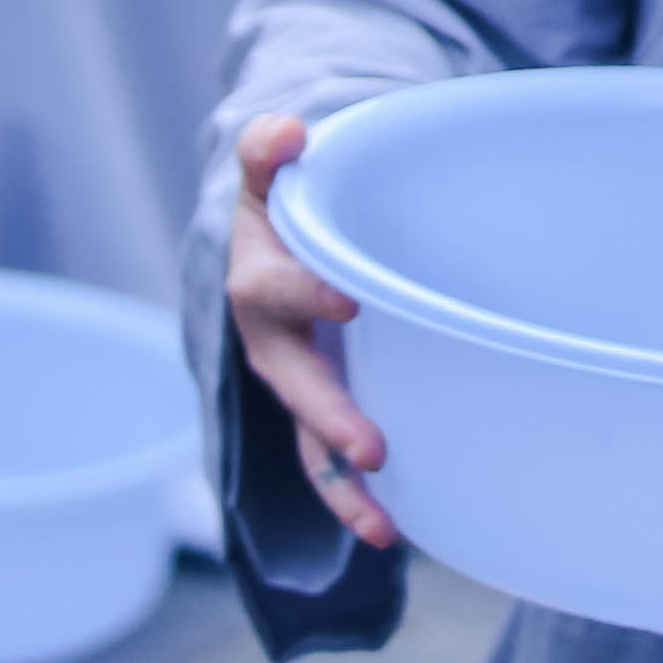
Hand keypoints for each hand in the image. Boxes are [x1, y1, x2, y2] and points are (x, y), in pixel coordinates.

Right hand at [224, 114, 397, 549]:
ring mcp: (298, 382)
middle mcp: (274, 342)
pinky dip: (354, 499)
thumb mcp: (270, 167)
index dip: (309, 291)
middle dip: (331, 417)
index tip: (353, 298)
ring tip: (385, 528)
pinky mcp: (324, 406)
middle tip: (373, 448)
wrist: (274, 235)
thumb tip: (285, 133)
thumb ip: (269, 149)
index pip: (278, 288)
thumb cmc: (283, 199)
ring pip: (307, 445)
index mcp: (262, 279)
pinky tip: (399, 529)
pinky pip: (330, 462)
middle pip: (295, 385)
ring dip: (341, 488)